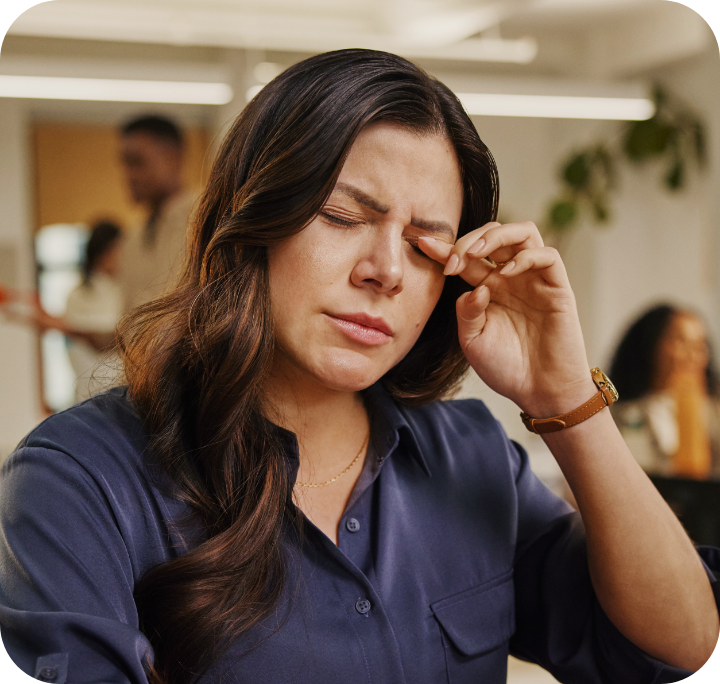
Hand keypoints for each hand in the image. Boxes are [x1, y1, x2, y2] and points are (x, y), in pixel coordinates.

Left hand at [419, 221, 595, 416]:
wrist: (539, 392)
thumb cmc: (505, 368)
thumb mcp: (472, 340)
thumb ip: (466, 312)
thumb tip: (473, 287)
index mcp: (488, 288)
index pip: (466, 257)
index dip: (444, 248)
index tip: (421, 243)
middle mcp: (511, 278)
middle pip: (493, 234)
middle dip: (468, 240)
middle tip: (452, 261)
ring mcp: (534, 280)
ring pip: (523, 232)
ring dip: (496, 235)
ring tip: (475, 254)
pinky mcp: (557, 288)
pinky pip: (548, 256)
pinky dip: (526, 256)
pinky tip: (506, 272)